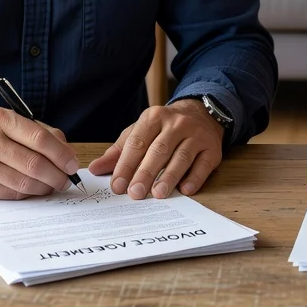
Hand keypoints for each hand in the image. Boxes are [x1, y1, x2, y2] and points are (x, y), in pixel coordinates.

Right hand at [0, 108, 79, 198]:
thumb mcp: (6, 120)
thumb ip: (37, 131)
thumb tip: (66, 151)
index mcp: (0, 119)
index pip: (39, 138)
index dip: (61, 154)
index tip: (72, 163)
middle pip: (34, 163)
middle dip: (57, 174)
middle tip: (66, 179)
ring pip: (23, 182)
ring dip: (45, 187)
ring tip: (54, 185)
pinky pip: (9, 194)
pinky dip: (27, 194)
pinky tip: (34, 190)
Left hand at [89, 100, 223, 199]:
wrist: (202, 113)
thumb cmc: (164, 128)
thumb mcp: (140, 132)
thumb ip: (119, 151)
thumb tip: (95, 169)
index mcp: (153, 117)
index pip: (137, 142)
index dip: (126, 165)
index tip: (117, 186)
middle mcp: (176, 124)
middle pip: (159, 150)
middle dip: (146, 172)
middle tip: (135, 193)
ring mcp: (196, 135)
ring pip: (181, 157)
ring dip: (169, 176)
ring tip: (158, 194)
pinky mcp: (212, 148)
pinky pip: (203, 164)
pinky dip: (194, 178)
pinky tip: (185, 190)